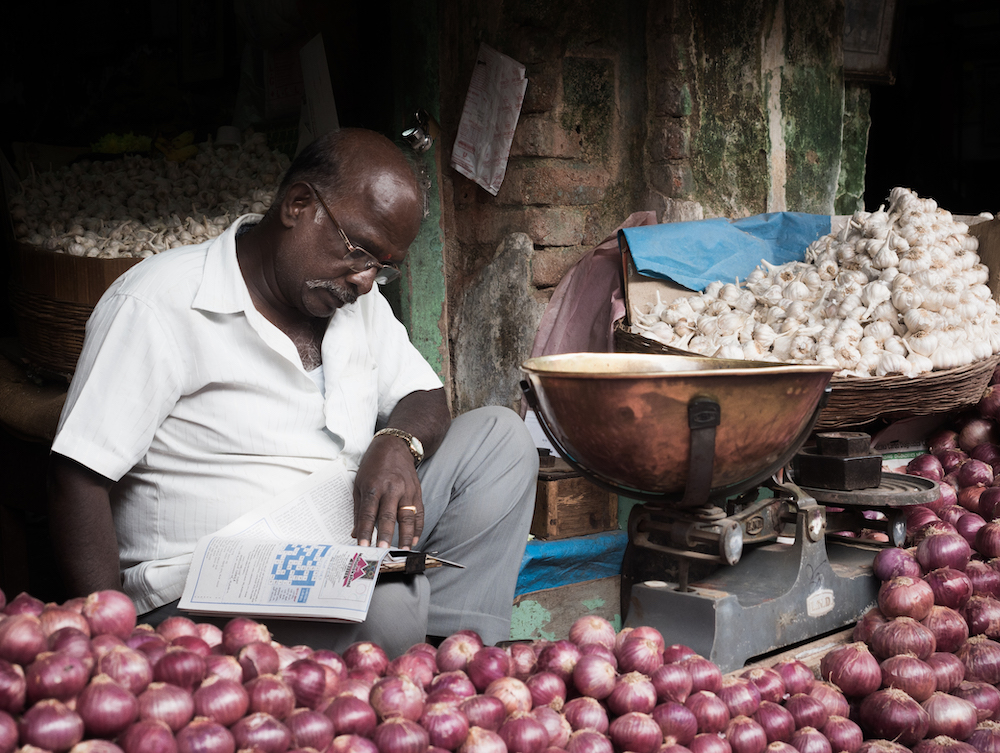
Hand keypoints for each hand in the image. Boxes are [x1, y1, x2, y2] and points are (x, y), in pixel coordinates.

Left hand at [353, 434, 423, 548]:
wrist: (395, 446)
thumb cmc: (373, 465)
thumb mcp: (359, 483)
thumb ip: (358, 510)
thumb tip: (354, 533)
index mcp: (373, 486)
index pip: (368, 513)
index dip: (364, 531)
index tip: (362, 546)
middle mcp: (391, 489)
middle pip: (388, 515)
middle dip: (385, 535)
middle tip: (382, 551)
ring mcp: (406, 491)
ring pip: (407, 516)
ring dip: (405, 535)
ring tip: (402, 551)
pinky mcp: (417, 492)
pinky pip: (419, 513)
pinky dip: (417, 528)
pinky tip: (414, 540)